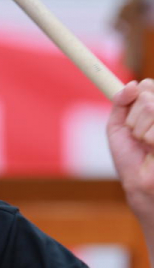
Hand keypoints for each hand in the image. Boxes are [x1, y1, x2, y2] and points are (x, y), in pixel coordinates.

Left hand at [107, 79, 153, 220]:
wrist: (140, 183)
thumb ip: (120, 103)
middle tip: (137, 136)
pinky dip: (148, 138)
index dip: (134, 96)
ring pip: (150, 106)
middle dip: (133, 118)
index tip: (129, 113)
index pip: (146, 85)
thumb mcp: (118, 127)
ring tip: (144, 145)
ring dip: (139, 130)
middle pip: (146, 93)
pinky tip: (152, 149)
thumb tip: (132, 84)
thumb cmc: (130, 158)